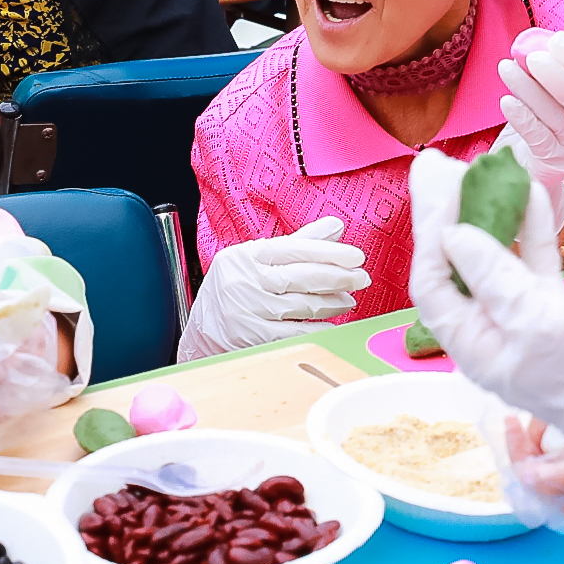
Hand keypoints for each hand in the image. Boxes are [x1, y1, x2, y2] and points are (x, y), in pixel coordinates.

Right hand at [177, 217, 370, 359]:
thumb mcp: (257, 260)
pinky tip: (333, 324)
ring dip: (333, 303)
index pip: (295, 248)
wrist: (201, 332)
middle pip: (303, 276)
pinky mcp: (252, 337)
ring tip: (348, 300)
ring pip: (303, 305)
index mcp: (246, 256)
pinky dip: (319, 328)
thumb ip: (298, 243)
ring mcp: (248, 310)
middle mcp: (245, 280)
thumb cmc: (235, 290)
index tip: (356, 256)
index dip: (330, 252)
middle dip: (339, 277)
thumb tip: (335, 227)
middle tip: (362, 278)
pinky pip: (296, 332)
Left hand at [497, 30, 563, 228]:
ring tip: (506, 69)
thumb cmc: (548, 117)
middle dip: (555, 75)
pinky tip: (507, 101)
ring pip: (555, 116)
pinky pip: (538, 138)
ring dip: (528, 89)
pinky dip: (522, 118)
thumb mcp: (558, 91)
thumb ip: (557, 67)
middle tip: (532, 57)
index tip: (556, 41)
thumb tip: (543, 42)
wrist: (538, 162)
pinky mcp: (556, 163)